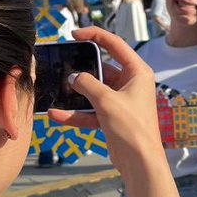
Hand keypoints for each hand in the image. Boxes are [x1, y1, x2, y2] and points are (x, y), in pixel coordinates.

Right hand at [46, 26, 162, 176]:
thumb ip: (87, 84)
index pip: (115, 45)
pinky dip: (76, 113)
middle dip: (81, 70)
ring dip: (75, 94)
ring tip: (56, 90)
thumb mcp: (106, 100)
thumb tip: (73, 77)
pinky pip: (91, 110)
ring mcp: (121, 101)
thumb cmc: (132, 127)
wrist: (140, 162)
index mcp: (137, 72)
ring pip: (93, 91)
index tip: (75, 34)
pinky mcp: (112, 117)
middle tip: (62, 64)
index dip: (95, 36)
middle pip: (101, 69)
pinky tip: (56, 115)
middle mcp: (131, 84)